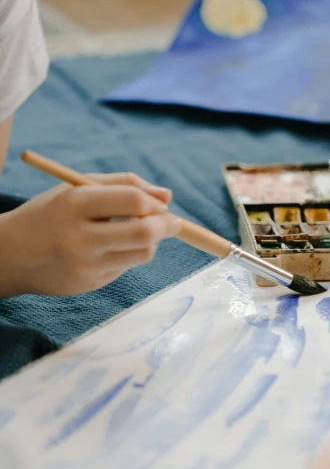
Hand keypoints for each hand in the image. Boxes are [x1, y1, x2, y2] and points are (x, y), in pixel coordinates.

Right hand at [0, 173, 180, 297]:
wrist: (11, 254)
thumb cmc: (50, 214)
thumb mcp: (77, 188)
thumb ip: (124, 184)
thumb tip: (167, 197)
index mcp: (75, 204)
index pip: (132, 200)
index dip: (154, 202)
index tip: (163, 204)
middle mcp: (80, 237)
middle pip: (144, 232)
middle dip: (168, 226)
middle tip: (175, 223)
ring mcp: (86, 265)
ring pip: (142, 253)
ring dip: (151, 242)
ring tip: (138, 232)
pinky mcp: (90, 284)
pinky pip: (125, 267)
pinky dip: (127, 255)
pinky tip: (107, 250)